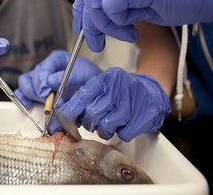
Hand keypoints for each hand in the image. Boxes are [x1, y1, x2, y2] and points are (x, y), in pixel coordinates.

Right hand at [15, 50, 101, 108]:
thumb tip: (50, 81)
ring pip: (26, 84)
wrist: (94, 89)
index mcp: (56, 58)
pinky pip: (24, 93)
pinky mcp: (37, 90)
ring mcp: (39, 79)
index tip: (46, 92)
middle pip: (33, 77)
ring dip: (32, 95)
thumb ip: (67, 77)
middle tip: (48, 100)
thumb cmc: (89, 78)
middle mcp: (45, 67)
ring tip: (43, 103)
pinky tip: (29, 106)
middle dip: (39, 91)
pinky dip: (24, 99)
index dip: (43, 81)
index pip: (43, 68)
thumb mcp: (82, 74)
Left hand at [49, 67, 170, 141]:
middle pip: (92, 114)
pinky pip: (123, 134)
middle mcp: (117, 88)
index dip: (69, 112)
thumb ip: (84, 98)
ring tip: (110, 123)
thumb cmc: (122, 92)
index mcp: (105, 79)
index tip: (63, 122)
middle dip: (89, 123)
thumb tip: (60, 116)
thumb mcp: (103, 87)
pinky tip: (124, 124)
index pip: (81, 97)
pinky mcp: (142, 117)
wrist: (151, 93)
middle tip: (93, 121)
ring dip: (105, 130)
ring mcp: (131, 102)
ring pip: (106, 127)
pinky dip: (121, 133)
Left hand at [73, 0, 212, 50]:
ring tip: (127, 33)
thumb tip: (97, 17)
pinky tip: (134, 28)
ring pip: (96, 0)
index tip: (84, 29)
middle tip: (97, 44)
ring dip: (108, 24)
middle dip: (90, 23)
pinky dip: (118, 23)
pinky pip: (110, 6)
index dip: (83, 8)